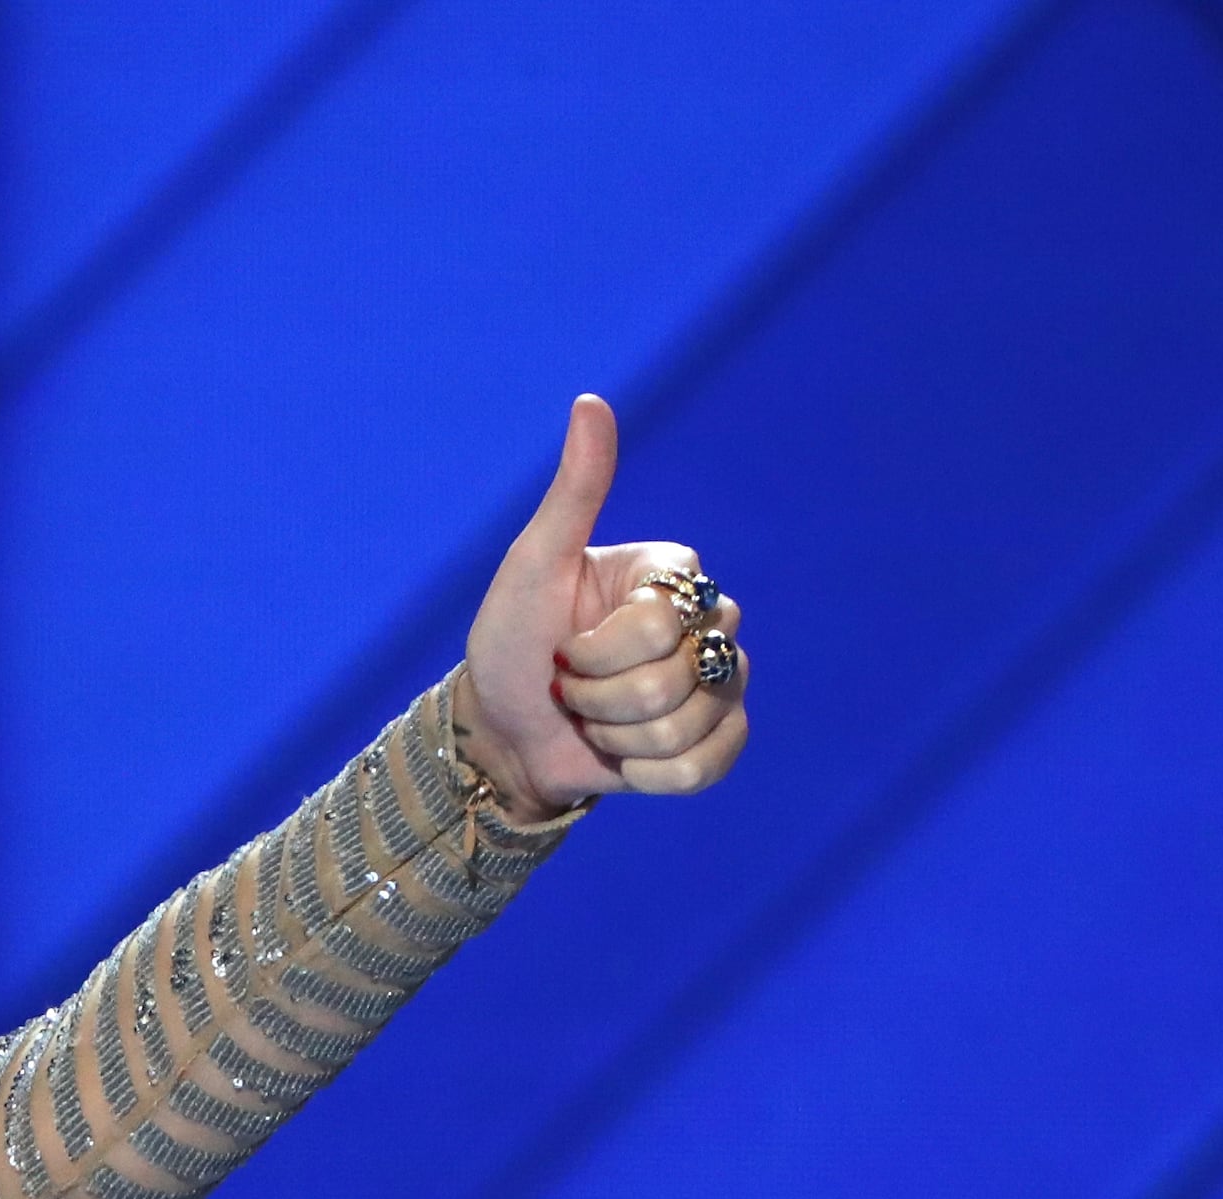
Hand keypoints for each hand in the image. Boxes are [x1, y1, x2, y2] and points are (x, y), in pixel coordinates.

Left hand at [458, 394, 750, 819]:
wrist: (503, 731)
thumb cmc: (511, 642)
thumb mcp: (533, 564)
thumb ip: (574, 490)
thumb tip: (590, 401)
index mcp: (673, 574)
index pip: (663, 623)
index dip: (599, 651)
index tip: (565, 644)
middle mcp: (708, 623)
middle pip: (680, 678)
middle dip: (603, 698)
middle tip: (572, 688)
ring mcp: (719, 684)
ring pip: (689, 727)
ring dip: (618, 738)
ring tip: (592, 721)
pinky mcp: (718, 741)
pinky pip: (705, 766)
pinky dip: (648, 774)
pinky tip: (622, 758)